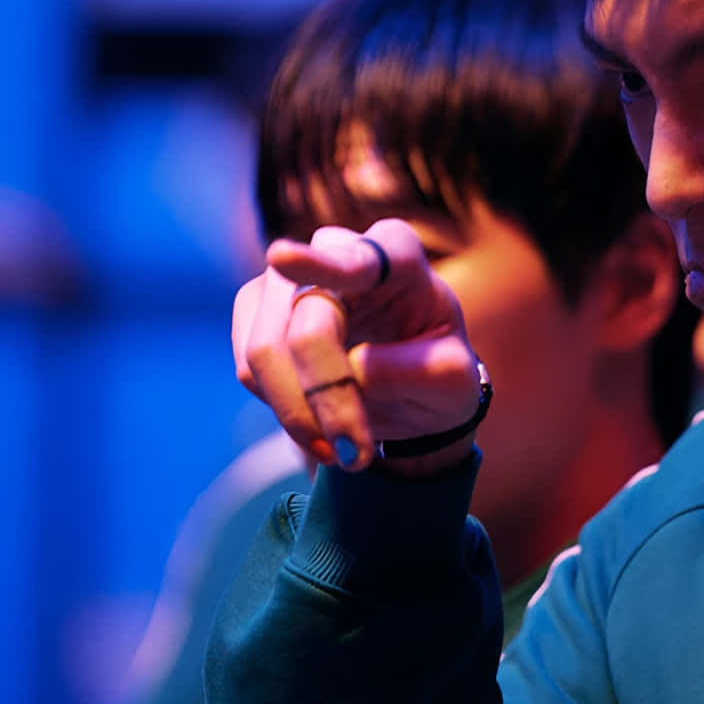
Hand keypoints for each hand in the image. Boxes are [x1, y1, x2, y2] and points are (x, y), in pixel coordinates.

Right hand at [233, 219, 484, 474]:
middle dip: (325, 397)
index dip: (320, 264)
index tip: (283, 259)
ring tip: (346, 449)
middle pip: (307, 325)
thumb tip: (357, 370)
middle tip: (357, 456)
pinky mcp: (255, 311)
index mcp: (397, 253)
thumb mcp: (454, 381)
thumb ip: (420, 371)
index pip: (358, 260)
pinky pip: (249, 369)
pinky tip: (319, 422)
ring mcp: (286, 277)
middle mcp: (335, 248)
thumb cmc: (436, 373)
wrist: (408, 392)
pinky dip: (284, 410)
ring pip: (265, 351)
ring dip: (300, 414)